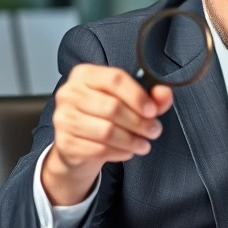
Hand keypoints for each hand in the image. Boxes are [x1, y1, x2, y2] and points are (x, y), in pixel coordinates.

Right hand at [42, 64, 172, 205]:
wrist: (78, 145)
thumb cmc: (104, 117)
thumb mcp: (129, 102)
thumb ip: (151, 97)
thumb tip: (164, 94)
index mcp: (85, 74)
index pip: (114, 78)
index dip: (137, 96)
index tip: (153, 110)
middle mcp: (69, 93)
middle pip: (112, 107)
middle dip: (139, 122)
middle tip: (154, 130)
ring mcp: (63, 118)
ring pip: (107, 131)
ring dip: (132, 140)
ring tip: (144, 144)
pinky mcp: (64, 143)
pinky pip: (99, 149)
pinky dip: (119, 152)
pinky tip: (127, 151)